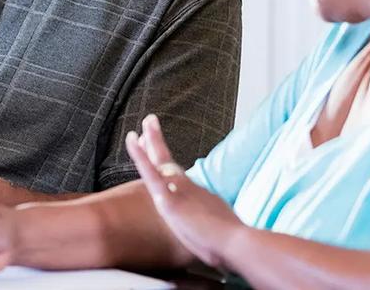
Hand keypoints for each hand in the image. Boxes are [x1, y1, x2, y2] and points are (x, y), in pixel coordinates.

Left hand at [125, 114, 246, 268]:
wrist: (236, 243)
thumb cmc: (229, 247)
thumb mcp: (220, 235)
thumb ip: (214, 231)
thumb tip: (218, 242)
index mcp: (199, 197)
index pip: (178, 178)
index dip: (166, 164)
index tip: (160, 154)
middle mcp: (189, 188)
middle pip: (168, 162)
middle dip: (157, 142)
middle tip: (150, 123)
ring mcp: (178, 190)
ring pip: (160, 159)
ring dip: (151, 140)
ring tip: (145, 122)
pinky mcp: (168, 197)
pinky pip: (149, 170)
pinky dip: (139, 154)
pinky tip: (132, 139)